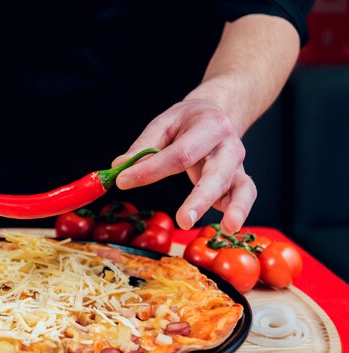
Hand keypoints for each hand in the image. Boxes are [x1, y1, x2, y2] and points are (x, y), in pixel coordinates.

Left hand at [112, 100, 255, 233]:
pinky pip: (245, 195)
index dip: (151, 170)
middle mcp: (228, 146)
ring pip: (242, 187)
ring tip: (228, 228)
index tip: (124, 181)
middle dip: (200, 199)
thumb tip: (120, 167)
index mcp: (208, 127)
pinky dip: (239, 211)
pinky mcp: (240, 179)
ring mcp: (238, 165)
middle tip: (183, 220)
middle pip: (216, 174)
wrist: (219, 113)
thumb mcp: (164, 123)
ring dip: (236, 208)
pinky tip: (228, 227)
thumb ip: (144, 146)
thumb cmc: (188, 121)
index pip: (179, 154)